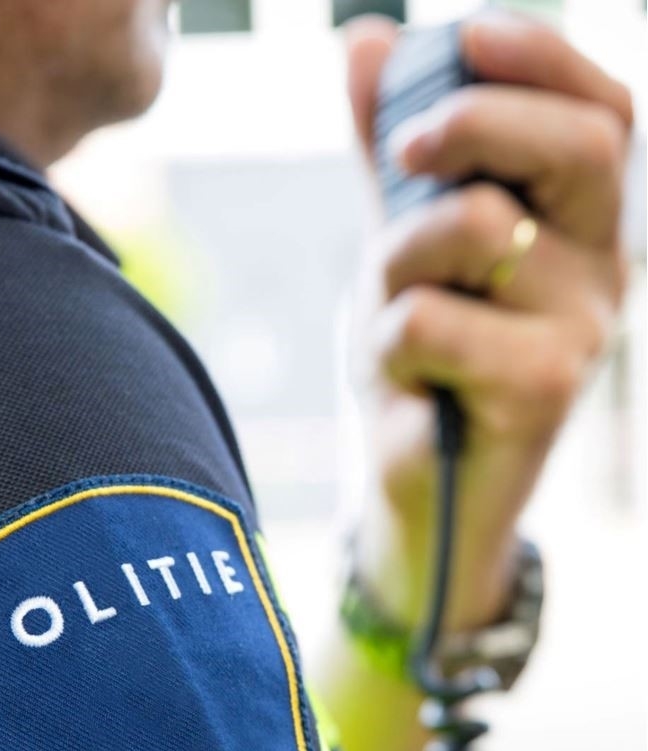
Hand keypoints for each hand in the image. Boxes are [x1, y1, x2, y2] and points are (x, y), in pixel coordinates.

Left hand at [344, 11, 632, 628]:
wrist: (420, 482)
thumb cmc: (423, 357)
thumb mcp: (404, 243)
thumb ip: (390, 156)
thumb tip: (367, 40)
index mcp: (583, 220)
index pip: (604, 112)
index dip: (543, 59)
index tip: (463, 35)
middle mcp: (606, 265)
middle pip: (578, 147)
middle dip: (475, 124)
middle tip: (403, 151)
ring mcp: (585, 328)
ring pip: (474, 229)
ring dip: (397, 258)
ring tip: (394, 308)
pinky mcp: (547, 387)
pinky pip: (428, 317)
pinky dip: (387, 340)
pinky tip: (409, 378)